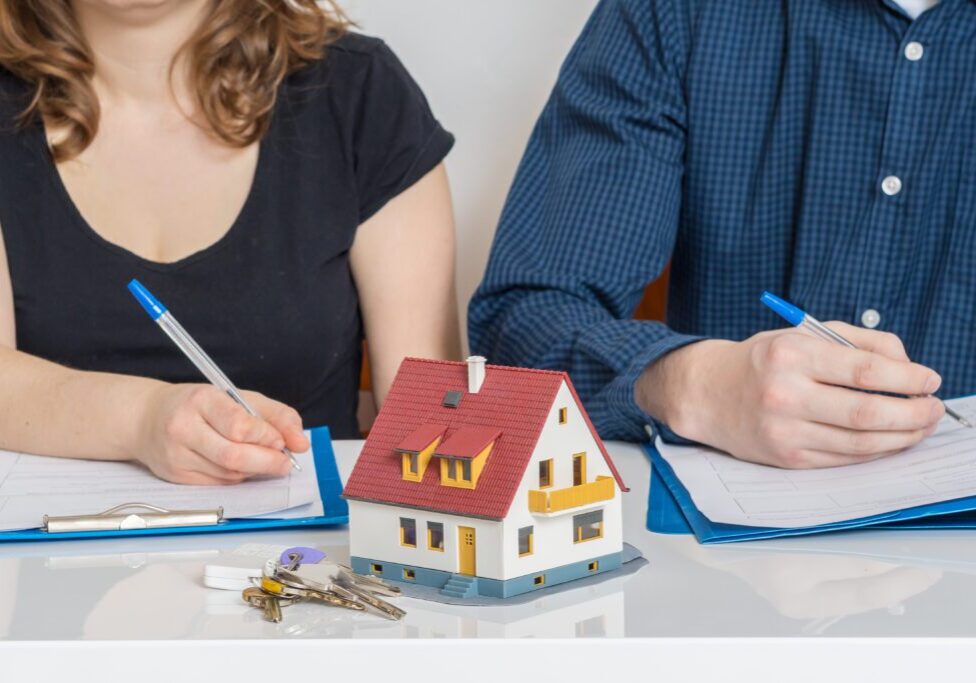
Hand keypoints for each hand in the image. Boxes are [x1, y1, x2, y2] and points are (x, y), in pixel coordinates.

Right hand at [135, 384, 308, 484]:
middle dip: (267, 462)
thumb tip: (301, 442)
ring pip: (228, 473)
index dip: (266, 437)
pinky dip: (237, 477)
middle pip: (233, 456)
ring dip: (254, 470)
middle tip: (285, 463)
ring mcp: (176, 455)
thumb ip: (276, 415)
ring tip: (263, 460)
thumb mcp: (239, 398)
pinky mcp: (175, 476)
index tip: (282, 441)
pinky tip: (241, 466)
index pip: (239, 425)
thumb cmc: (200, 405)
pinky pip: (218, 483)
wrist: (147, 418)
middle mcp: (183, 428)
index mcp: (200, 400)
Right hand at [637, 323, 944, 467]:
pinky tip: (890, 439)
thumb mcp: (803, 334)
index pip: (865, 370)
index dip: (908, 378)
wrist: (707, 393)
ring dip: (902, 436)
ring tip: (920, 425)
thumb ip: (858, 341)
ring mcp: (784, 430)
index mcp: (791, 354)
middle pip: (867, 411)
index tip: (930, 379)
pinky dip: (875, 450)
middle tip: (933, 408)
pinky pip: (844, 458)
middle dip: (913, 413)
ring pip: (861, 442)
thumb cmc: (762, 360)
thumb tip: (908, 366)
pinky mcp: (787, 457)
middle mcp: (785, 393)